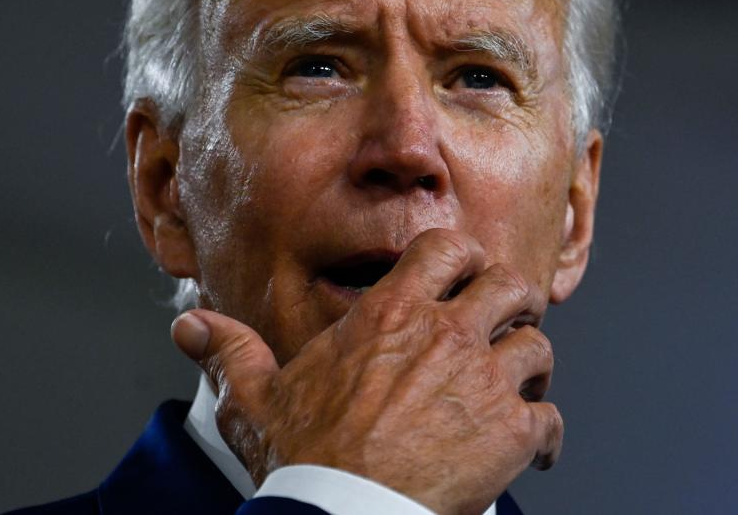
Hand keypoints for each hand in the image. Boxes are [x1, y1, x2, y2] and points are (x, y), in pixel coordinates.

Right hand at [171, 228, 560, 514]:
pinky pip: (550, 420)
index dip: (465, 256)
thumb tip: (188, 328)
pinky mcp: (510, 434)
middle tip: (510, 320)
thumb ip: (229, 353)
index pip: (446, 249)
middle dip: (516, 301)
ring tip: (522, 387)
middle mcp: (444, 336)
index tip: (468, 273)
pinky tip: (536, 451)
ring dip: (533, 367)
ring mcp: (482, 382)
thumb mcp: (255, 399)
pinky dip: (547, 435)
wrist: (343, 514)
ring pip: (538, 349)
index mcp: (390, 315)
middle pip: (510, 287)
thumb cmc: (303, 458)